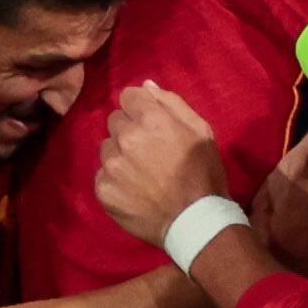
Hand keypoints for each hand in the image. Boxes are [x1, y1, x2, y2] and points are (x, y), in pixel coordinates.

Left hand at [95, 83, 230, 244]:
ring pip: (107, 147)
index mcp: (150, 119)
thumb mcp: (201, 131)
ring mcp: (111, 165)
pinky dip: (115, 180)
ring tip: (141, 173)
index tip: (151, 124)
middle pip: (115, 120)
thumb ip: (171, 103)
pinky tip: (134, 190)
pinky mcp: (103, 189)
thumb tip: (146, 86)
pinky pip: (103, 174)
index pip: (128, 96)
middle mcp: (125, 138)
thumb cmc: (204, 173)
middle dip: (130, 130)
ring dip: (120, 155)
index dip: (140, 108)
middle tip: (149, 151)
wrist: (195, 221)